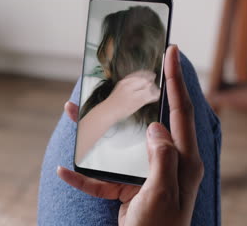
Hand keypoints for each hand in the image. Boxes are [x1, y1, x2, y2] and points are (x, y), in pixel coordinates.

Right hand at [60, 45, 203, 224]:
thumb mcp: (162, 195)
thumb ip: (162, 159)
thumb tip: (155, 127)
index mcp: (181, 160)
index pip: (180, 112)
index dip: (176, 79)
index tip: (171, 51)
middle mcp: (162, 161)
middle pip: (142, 120)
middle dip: (124, 98)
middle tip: (115, 74)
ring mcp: (141, 173)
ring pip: (114, 144)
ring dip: (92, 130)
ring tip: (73, 112)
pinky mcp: (123, 187)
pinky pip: (99, 177)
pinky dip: (81, 175)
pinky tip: (65, 170)